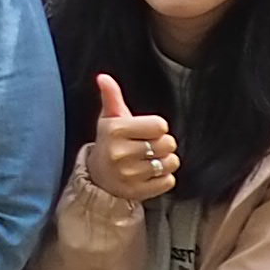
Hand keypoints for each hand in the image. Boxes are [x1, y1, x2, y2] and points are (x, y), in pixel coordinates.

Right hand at [81, 72, 179, 205]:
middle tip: (148, 146)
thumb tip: (103, 77)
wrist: (98, 177)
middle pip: (168, 144)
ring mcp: (129, 175)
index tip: (145, 131)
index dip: (156, 127)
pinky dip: (164, 178)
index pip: (160, 125)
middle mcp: (120, 153)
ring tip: (150, 160)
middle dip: (162, 144)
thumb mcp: (109, 119)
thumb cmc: (109, 143)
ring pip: (170, 163)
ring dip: (165, 161)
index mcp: (115, 131)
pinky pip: (169, 181)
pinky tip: (150, 174)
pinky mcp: (138, 192)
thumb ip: (111, 96)